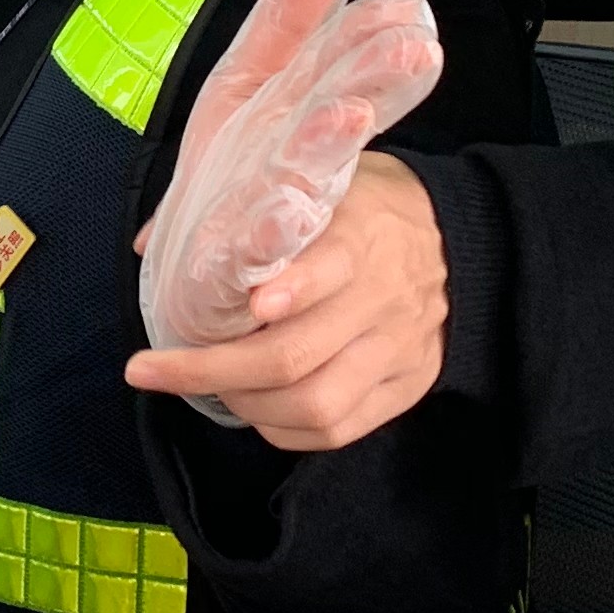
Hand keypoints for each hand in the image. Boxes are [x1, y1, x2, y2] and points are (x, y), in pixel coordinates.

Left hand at [125, 151, 448, 450]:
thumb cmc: (367, 207)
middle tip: (155, 370)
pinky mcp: (406, 387)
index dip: (293, 289)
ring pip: (316, 404)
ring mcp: (397, 350)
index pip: (330, 265)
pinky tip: (253, 409)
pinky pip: (339, 430)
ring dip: (245, 405)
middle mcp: (382, 297)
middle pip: (297, 354)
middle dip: (214, 371)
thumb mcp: (320, 182)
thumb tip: (149, 244)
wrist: (464, 243)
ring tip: (207, 388)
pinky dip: (283, 429)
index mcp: (361, 234)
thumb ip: (238, 206)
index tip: (249, 304)